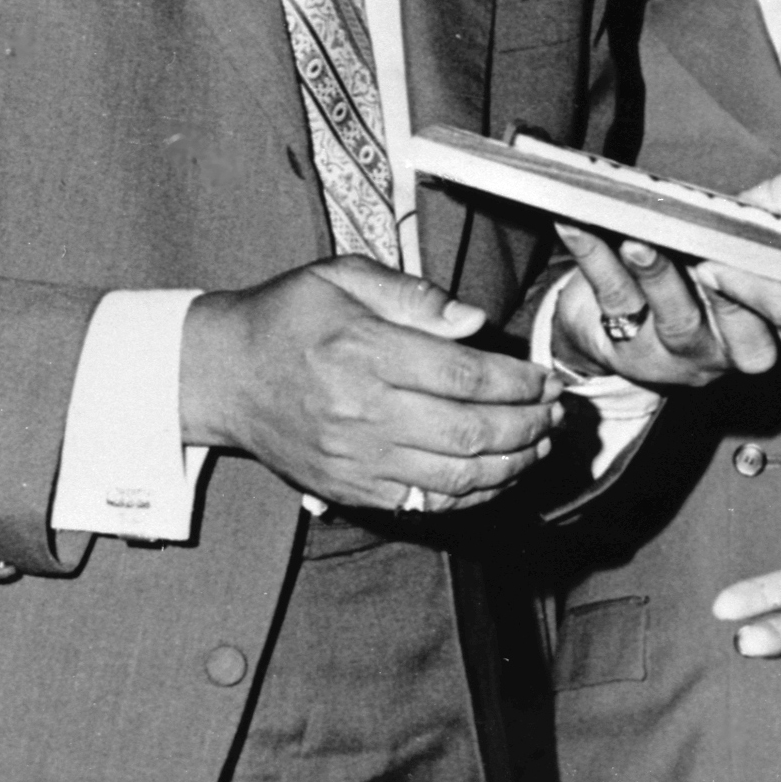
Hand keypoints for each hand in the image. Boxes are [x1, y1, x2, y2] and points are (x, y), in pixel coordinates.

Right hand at [180, 258, 562, 512]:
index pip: (464, 376)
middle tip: (556, 412)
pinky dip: (470, 495)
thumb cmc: (288, 316)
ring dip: (510, 465)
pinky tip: (496, 475)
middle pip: (469, 432)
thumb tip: (474, 322)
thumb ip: (413, 295)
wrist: (223, 375)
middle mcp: (362, 413)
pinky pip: (424, 504)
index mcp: (365, 352)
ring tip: (540, 445)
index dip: (519, 382)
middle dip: (527, 425)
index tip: (546, 378)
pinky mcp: (350, 490)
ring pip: (454, 477)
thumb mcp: (343, 277)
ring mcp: (356, 460)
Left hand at [549, 225, 778, 386]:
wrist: (623, 328)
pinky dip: (594, 257)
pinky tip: (577, 224)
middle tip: (708, 253)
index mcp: (767, 325)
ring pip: (675, 317)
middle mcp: (729, 350)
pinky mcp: (626, 348)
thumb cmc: (693, 274)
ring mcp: (677, 355)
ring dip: (657, 275)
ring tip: (639, 242)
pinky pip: (614, 299)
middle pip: (736, 321)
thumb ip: (777, 208)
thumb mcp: (737, 243)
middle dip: (725, 288)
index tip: (772, 244)